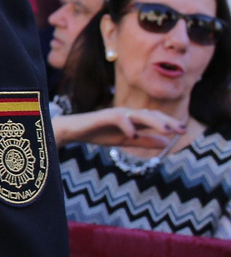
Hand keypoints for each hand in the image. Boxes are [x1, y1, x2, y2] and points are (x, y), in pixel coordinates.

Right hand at [52, 107, 185, 147]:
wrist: (72, 131)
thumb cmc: (98, 133)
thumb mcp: (125, 140)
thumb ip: (145, 141)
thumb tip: (167, 143)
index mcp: (132, 119)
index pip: (154, 118)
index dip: (170, 122)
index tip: (184, 130)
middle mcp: (126, 113)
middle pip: (150, 114)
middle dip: (166, 121)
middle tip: (181, 129)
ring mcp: (114, 114)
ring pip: (138, 114)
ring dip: (153, 121)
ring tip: (166, 130)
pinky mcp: (102, 117)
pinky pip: (118, 119)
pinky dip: (127, 126)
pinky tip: (134, 135)